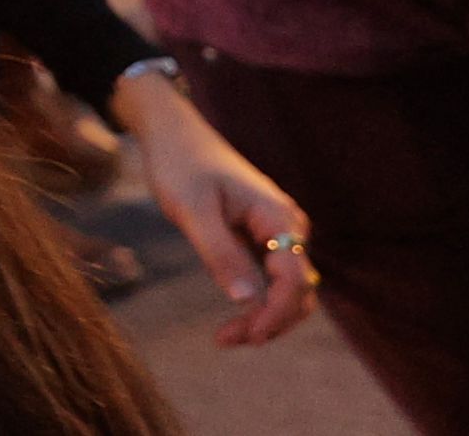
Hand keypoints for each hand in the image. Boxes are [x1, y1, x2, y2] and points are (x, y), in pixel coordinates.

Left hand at [109, 67, 314, 348]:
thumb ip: (220, 254)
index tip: (249, 336)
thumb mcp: (192, 210)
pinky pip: (270, 277)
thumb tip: (248, 300)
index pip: (295, 281)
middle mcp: (288, 226)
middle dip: (271, 322)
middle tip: (225, 339)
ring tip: (225, 336)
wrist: (169, 129)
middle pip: (298, 291)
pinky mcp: (260, 236)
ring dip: (265, 317)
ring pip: (286, 289)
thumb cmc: (179, 163)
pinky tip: (234, 316)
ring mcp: (276, 232)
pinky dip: (257, 301)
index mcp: (279, 217)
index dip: (276, 314)